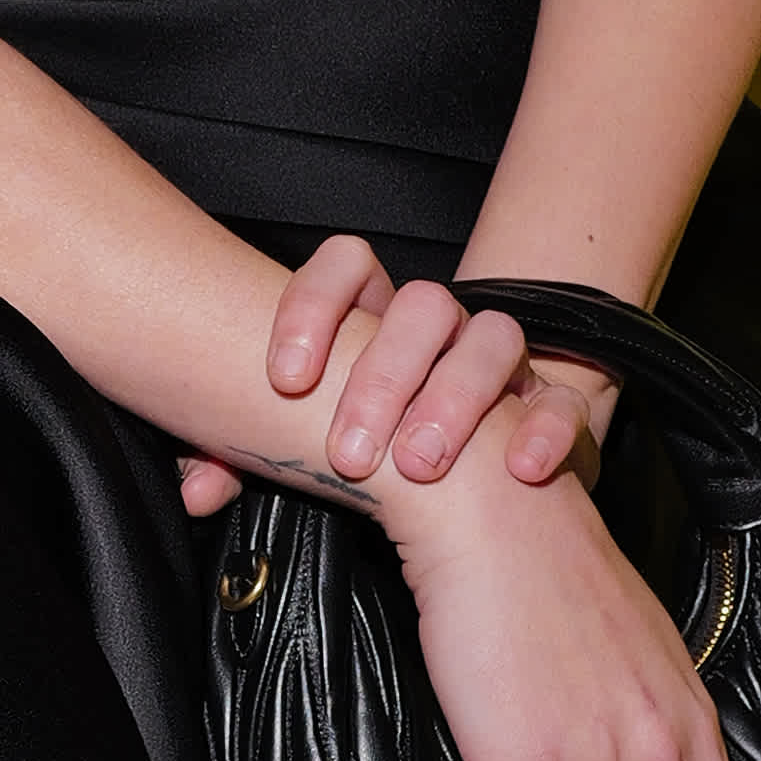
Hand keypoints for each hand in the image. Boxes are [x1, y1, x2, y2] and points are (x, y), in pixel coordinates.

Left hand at [170, 239, 602, 516]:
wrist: (467, 494)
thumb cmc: (365, 455)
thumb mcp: (299, 452)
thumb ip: (241, 459)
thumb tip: (198, 489)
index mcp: (372, 321)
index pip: (347, 266)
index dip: (313, 307)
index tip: (284, 380)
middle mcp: (441, 331)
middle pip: (422, 307)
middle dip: (383, 378)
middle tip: (350, 455)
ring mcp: (503, 366)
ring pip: (494, 341)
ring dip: (455, 400)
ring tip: (419, 467)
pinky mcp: (554, 411)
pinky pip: (563, 405)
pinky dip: (544, 431)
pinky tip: (518, 468)